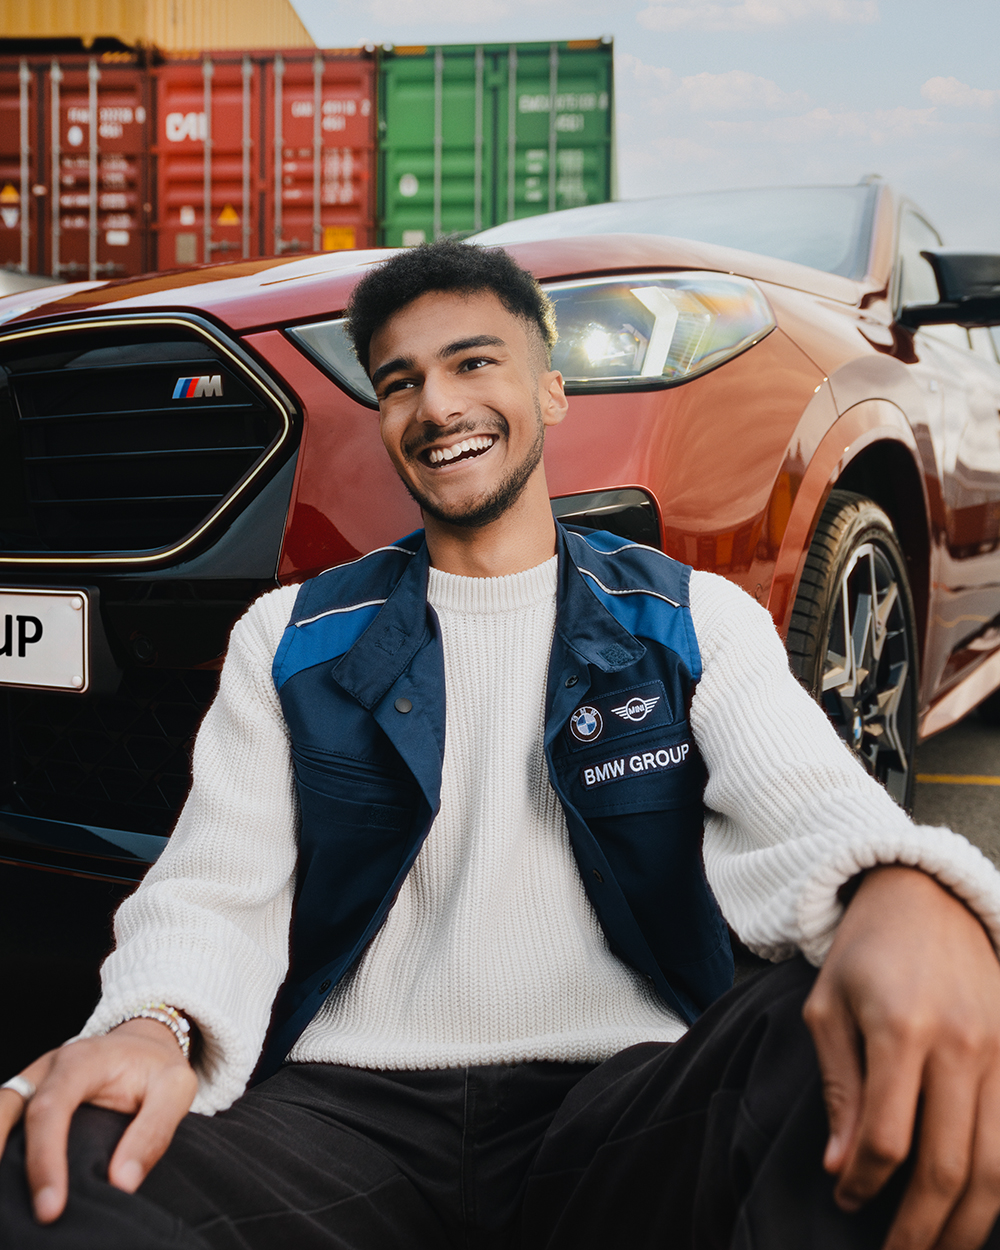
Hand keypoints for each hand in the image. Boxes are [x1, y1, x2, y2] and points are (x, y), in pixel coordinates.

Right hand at [0, 1018, 197, 1223]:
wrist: (144, 1045)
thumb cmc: (157, 1068)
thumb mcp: (175, 1088)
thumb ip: (154, 1131)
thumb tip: (122, 1183)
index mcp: (82, 1061)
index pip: (51, 1108)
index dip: (45, 1158)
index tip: (51, 1206)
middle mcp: (47, 1069)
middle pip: (6, 1107)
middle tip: (15, 1210)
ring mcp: (32, 1084)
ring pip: (0, 1112)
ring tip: (7, 1202)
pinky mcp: (27, 1101)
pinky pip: (5, 1122)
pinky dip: (3, 1147)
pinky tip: (13, 1183)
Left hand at [803, 865, 999, 1249]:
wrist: (925, 896)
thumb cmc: (863, 953)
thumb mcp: (827, 1008)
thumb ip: (838, 1088)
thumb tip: (841, 1169)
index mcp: (901, 1030)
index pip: (886, 1138)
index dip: (864, 1185)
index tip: (847, 1202)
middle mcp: (961, 1045)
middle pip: (949, 1165)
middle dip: (921, 1228)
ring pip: (997, 1166)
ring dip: (969, 1223)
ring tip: (940, 1249)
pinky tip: (979, 1210)